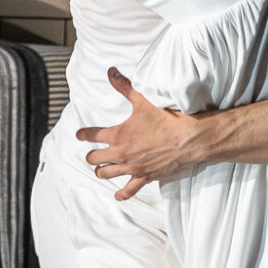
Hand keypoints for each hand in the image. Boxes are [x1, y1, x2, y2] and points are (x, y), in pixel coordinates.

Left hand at [76, 66, 203, 198]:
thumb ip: (124, 87)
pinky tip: (117, 195)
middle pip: (95, 159)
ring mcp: (132, 167)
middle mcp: (121, 153)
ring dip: (102, 171)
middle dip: (92, 156)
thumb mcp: (143, 100)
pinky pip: (129, 190)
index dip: (83, 135)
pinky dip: (122, 193)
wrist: (187, 139)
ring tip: (102, 169)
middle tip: (93, 153)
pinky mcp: (144, 177)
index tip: (79, 135)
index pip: (92, 135)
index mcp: (117, 134)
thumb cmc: (166, 119)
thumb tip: (110, 72)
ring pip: (106, 174)